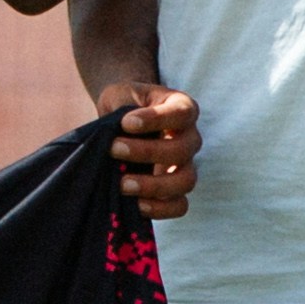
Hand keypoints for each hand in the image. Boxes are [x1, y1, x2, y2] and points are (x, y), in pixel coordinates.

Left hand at [101, 82, 199, 223]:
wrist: (121, 123)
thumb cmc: (123, 105)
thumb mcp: (120, 95)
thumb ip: (120, 106)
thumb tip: (114, 132)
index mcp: (182, 109)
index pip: (181, 113)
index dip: (156, 119)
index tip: (127, 122)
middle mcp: (190, 138)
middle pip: (182, 150)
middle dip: (146, 152)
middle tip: (114, 149)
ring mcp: (186, 165)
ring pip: (185, 181)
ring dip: (153, 185)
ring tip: (123, 184)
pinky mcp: (175, 190)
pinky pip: (180, 205)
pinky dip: (160, 209)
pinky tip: (136, 204)